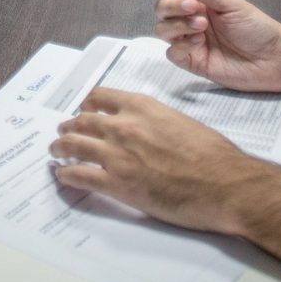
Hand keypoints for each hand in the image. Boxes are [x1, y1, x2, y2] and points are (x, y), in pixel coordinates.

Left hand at [51, 89, 257, 234]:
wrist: (224, 184)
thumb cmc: (213, 155)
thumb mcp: (180, 121)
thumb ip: (155, 121)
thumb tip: (147, 130)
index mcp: (142, 107)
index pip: (101, 97)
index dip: (87, 104)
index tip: (82, 109)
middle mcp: (124, 126)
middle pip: (82, 122)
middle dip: (70, 127)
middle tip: (64, 131)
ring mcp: (117, 155)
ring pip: (74, 146)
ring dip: (61, 147)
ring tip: (56, 150)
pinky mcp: (117, 184)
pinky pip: (79, 176)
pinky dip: (66, 175)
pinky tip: (62, 176)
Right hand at [148, 0, 280, 92]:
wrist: (274, 59)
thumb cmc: (257, 28)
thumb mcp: (231, 3)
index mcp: (199, 3)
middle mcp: (190, 21)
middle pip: (161, 10)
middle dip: (172, 6)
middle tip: (194, 7)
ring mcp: (190, 42)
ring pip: (163, 30)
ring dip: (178, 25)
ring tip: (202, 26)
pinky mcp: (192, 62)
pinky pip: (172, 52)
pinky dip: (181, 45)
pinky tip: (199, 43)